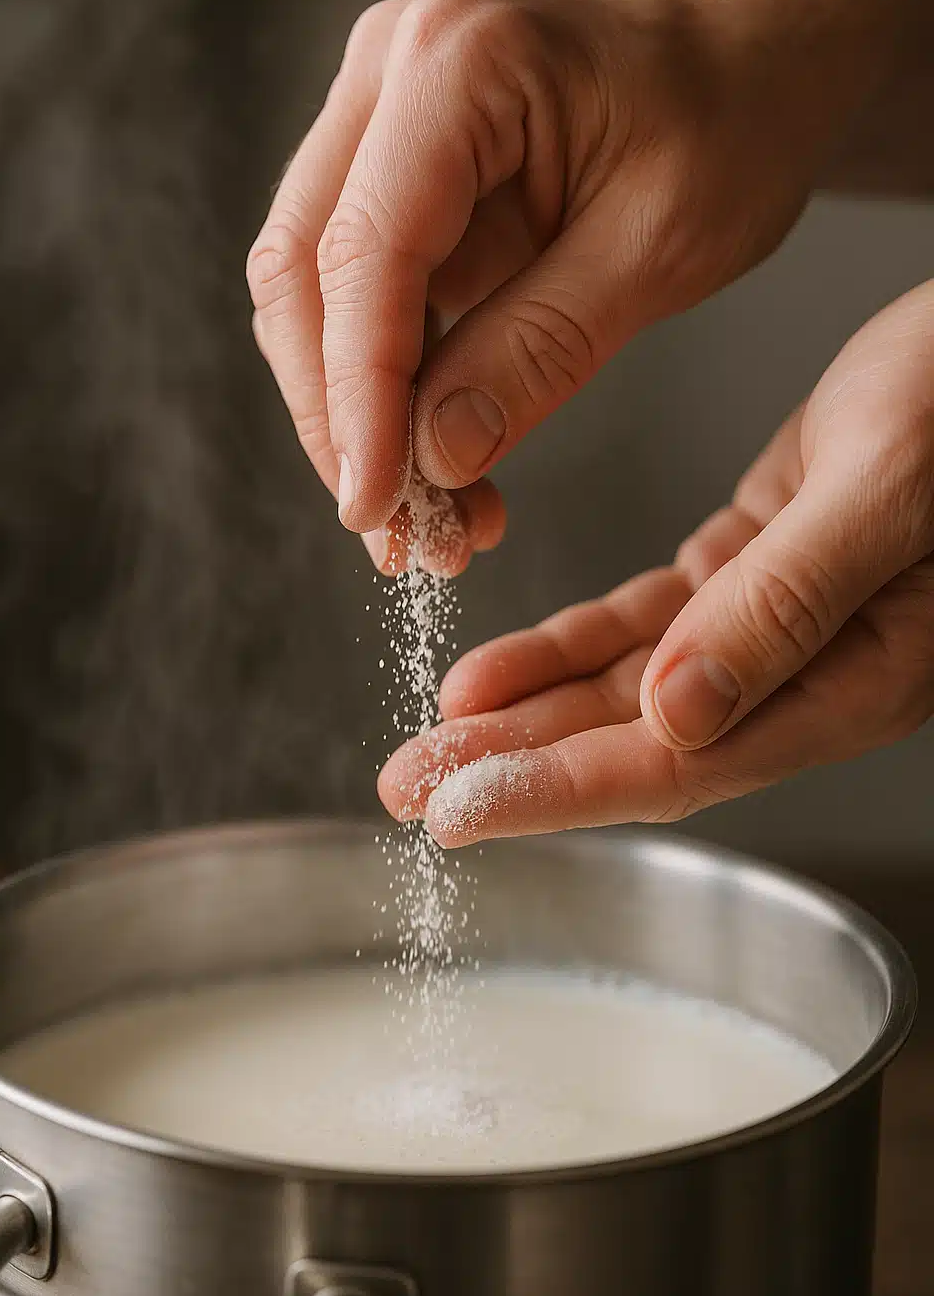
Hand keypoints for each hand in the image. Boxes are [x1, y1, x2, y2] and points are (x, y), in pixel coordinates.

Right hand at [248, 0, 903, 572]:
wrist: (758, 48)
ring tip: (431, 518)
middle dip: (342, 422)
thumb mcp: (659, 247)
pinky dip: (390, 388)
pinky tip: (438, 462)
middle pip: (305, 276)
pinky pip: (362, 294)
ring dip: (358, 417)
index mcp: (459, 66)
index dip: (358, 401)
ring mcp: (383, 118)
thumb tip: (434, 455)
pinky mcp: (398, 172)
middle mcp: (392, 75)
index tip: (376, 505)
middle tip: (401, 533)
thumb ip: (539, 351)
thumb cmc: (735, 112)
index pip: (365, 257)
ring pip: (315, 293)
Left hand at [379, 282, 933, 843]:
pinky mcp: (746, 574)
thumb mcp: (889, 484)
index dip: (559, 791)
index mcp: (857, 679)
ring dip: (523, 717)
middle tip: (409, 788)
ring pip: (625, 693)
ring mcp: (773, 629)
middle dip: (513, 768)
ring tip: (428, 739)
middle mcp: (807, 674)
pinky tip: (491, 672)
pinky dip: (561, 648)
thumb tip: (682, 712)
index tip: (459, 810)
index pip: (681, 766)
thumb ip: (789, 602)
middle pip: (635, 746)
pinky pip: (638, 628)